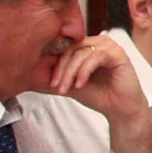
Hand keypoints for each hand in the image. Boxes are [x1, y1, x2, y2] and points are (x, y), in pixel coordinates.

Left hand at [49, 37, 151, 152]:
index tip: (50, 82)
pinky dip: (84, 72)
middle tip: (57, 86)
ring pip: (81, 53)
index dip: (55, 65)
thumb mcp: (71, 85)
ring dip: (71, 72)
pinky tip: (80, 84)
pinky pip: (95, 57)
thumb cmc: (100, 96)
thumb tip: (31, 75)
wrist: (120, 110)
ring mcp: (108, 46)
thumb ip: (57, 77)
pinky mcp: (117, 53)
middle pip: (71, 49)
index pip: (65, 48)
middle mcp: (97, 42)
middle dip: (61, 70)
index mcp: (87, 46)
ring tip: (68, 88)